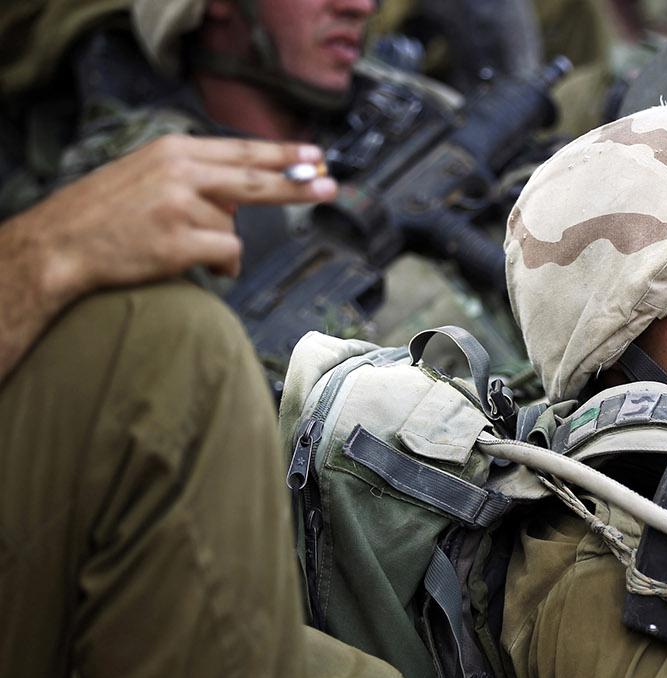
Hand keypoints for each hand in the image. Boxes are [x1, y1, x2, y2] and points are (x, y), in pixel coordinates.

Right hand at [31, 134, 337, 314]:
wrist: (62, 242)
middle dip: (297, 184)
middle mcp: (181, 172)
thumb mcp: (149, 172)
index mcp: (175, 150)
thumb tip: (241, 193)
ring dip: (219, 243)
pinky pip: (228, 254)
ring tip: (181, 243)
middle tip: (330, 186)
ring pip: (234, 227)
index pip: (241, 150)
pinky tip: (198, 264)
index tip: (314, 156)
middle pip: (256, 179)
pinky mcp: (179, 241)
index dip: (281, 155)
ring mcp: (180, 206)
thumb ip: (195, 174)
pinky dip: (222, 265)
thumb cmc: (107, 212)